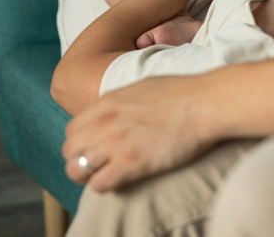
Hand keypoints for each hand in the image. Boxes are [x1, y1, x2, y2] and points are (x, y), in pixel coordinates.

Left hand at [63, 75, 215, 191]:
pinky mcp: (129, 163)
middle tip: (100, 165)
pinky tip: (122, 180)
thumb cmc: (182, 93)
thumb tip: (117, 110)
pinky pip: (98, 185)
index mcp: (107, 102)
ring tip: (108, 175)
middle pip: (70, 150)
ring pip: (76, 170)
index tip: (96, 148)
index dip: (83, 142)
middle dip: (81, 160)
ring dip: (90, 175)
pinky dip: (106, 186)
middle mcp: (104, 122)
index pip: (73, 129)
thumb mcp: (142, 87)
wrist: (204, 102)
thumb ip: (122, 101)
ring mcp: (114, 142)